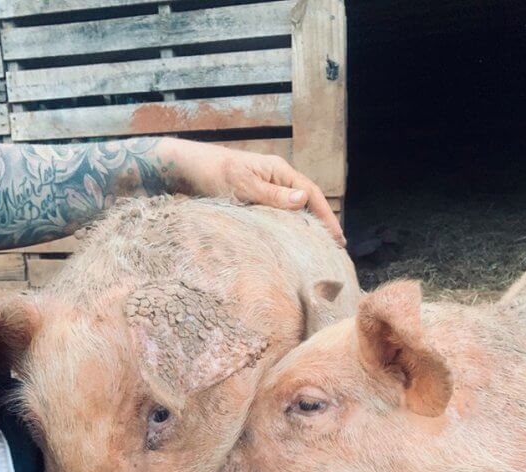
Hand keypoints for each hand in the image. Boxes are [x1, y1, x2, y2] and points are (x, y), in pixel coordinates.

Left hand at [165, 139, 344, 244]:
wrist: (187, 168)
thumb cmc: (213, 172)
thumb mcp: (243, 184)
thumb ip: (272, 195)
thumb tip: (303, 201)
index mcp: (278, 171)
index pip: (311, 194)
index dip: (326, 217)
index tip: (338, 238)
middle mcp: (276, 180)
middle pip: (306, 203)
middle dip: (322, 224)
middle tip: (335, 249)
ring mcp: (266, 190)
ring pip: (293, 211)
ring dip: (306, 228)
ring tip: (318, 250)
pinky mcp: (254, 201)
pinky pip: (278, 216)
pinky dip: (288, 229)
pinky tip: (291, 243)